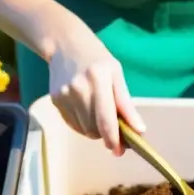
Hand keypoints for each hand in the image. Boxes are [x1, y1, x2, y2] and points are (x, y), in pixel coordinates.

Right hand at [47, 12, 145, 155]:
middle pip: (95, 129)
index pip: (106, 120)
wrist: (65, 44)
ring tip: (99, 113)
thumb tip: (139, 130)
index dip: (114, 139)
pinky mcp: (55, 100)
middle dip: (107, 134)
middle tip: (115, 129)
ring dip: (95, 130)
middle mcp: (78, 89)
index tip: (120, 150)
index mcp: (98, 80)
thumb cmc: (97, 59)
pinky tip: (86, 110)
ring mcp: (64, 95)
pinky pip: (73, 125)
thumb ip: (126, 104)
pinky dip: (84, 125)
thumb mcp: (116, 74)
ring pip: (84, 130)